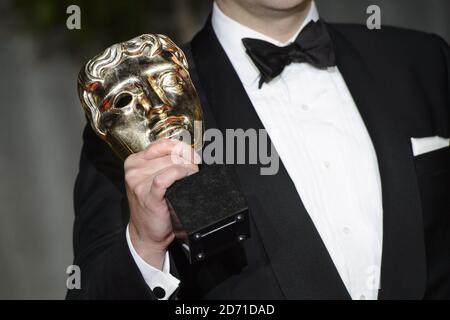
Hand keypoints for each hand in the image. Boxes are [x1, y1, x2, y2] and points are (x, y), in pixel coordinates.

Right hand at [125, 139, 198, 269]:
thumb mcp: (153, 178)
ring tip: (191, 178)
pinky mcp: (147, 195)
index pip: (162, 144)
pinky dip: (180, 174)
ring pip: (171, 165)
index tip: (193, 154)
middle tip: (196, 171)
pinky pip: (166, 177)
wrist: (147, 234)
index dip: (181, 147)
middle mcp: (134, 170)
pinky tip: (186, 178)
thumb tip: (188, 151)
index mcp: (134, 162)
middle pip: (170, 155)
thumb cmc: (154, 205)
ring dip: (188, 169)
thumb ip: (163, 163)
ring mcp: (138, 182)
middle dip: (188, 161)